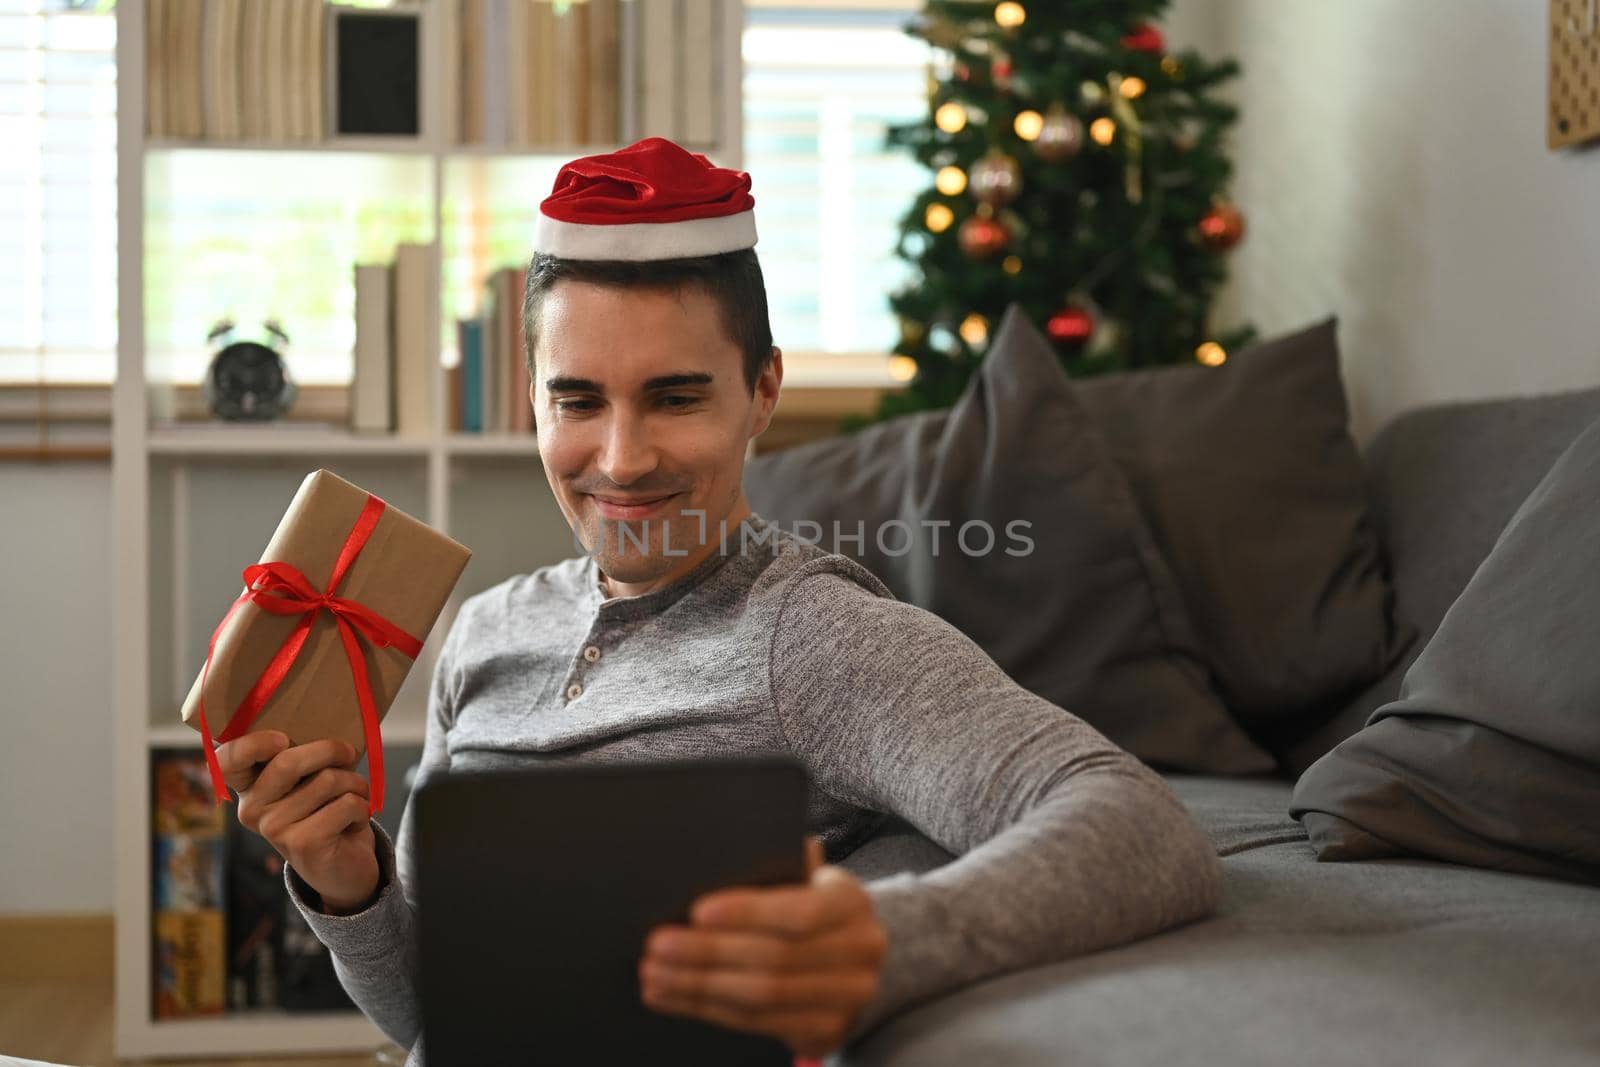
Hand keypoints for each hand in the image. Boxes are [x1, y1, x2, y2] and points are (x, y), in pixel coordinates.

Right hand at [216, 731, 379, 913]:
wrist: (343, 870)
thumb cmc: (327, 811)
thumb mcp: (310, 780)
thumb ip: (306, 757)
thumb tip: (331, 724)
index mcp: (249, 788)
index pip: (227, 761)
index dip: (251, 744)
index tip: (282, 739)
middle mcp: (252, 810)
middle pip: (288, 762)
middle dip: (332, 750)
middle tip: (349, 753)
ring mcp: (275, 829)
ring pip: (328, 780)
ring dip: (355, 783)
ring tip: (354, 798)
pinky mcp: (304, 843)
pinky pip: (347, 803)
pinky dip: (363, 807)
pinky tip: (354, 822)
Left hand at [638, 835, 887, 1057]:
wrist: (847, 959)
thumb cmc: (807, 905)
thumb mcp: (802, 878)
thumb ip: (776, 865)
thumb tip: (724, 851)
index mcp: (851, 901)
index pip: (800, 911)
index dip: (748, 913)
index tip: (696, 912)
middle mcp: (862, 950)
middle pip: (775, 958)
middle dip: (708, 953)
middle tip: (657, 945)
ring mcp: (849, 998)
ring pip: (762, 997)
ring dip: (699, 986)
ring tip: (654, 974)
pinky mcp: (827, 1032)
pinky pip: (758, 1024)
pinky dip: (708, 1010)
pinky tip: (672, 996)